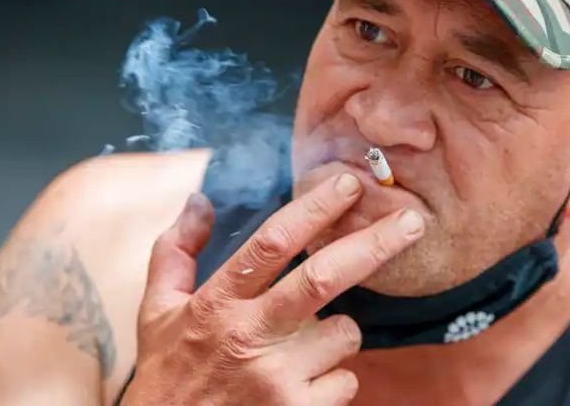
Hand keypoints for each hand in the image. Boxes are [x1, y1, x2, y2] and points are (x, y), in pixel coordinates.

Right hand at [122, 173, 425, 405]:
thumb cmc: (169, 375)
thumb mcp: (156, 312)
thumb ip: (175, 252)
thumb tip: (199, 199)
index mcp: (216, 304)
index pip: (272, 244)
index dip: (315, 209)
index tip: (350, 184)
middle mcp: (248, 337)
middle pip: (324, 278)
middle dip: (375, 245)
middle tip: (413, 222)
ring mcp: (276, 379)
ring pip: (345, 333)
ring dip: (338, 333)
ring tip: (301, 348)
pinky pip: (346, 380)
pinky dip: (334, 379)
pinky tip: (302, 385)